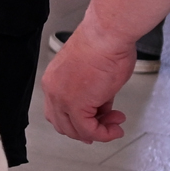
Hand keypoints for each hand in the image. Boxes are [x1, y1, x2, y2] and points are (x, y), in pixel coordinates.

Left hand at [42, 24, 135, 142]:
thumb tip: (101, 108)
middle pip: (64, 124)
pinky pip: (89, 131)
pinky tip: (116, 128)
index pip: (58, 112)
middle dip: (87, 130)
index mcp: (54, 79)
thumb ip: (94, 95)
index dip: (78, 122)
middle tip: (107, 125)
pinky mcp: (76, 105)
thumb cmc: (104, 45)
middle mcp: (53, 89)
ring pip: (75, 130)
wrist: (106, 36)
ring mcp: (62, 98)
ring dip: (98, 133)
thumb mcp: (95, 75)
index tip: (97, 121)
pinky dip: (104, 134)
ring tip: (116, 123)